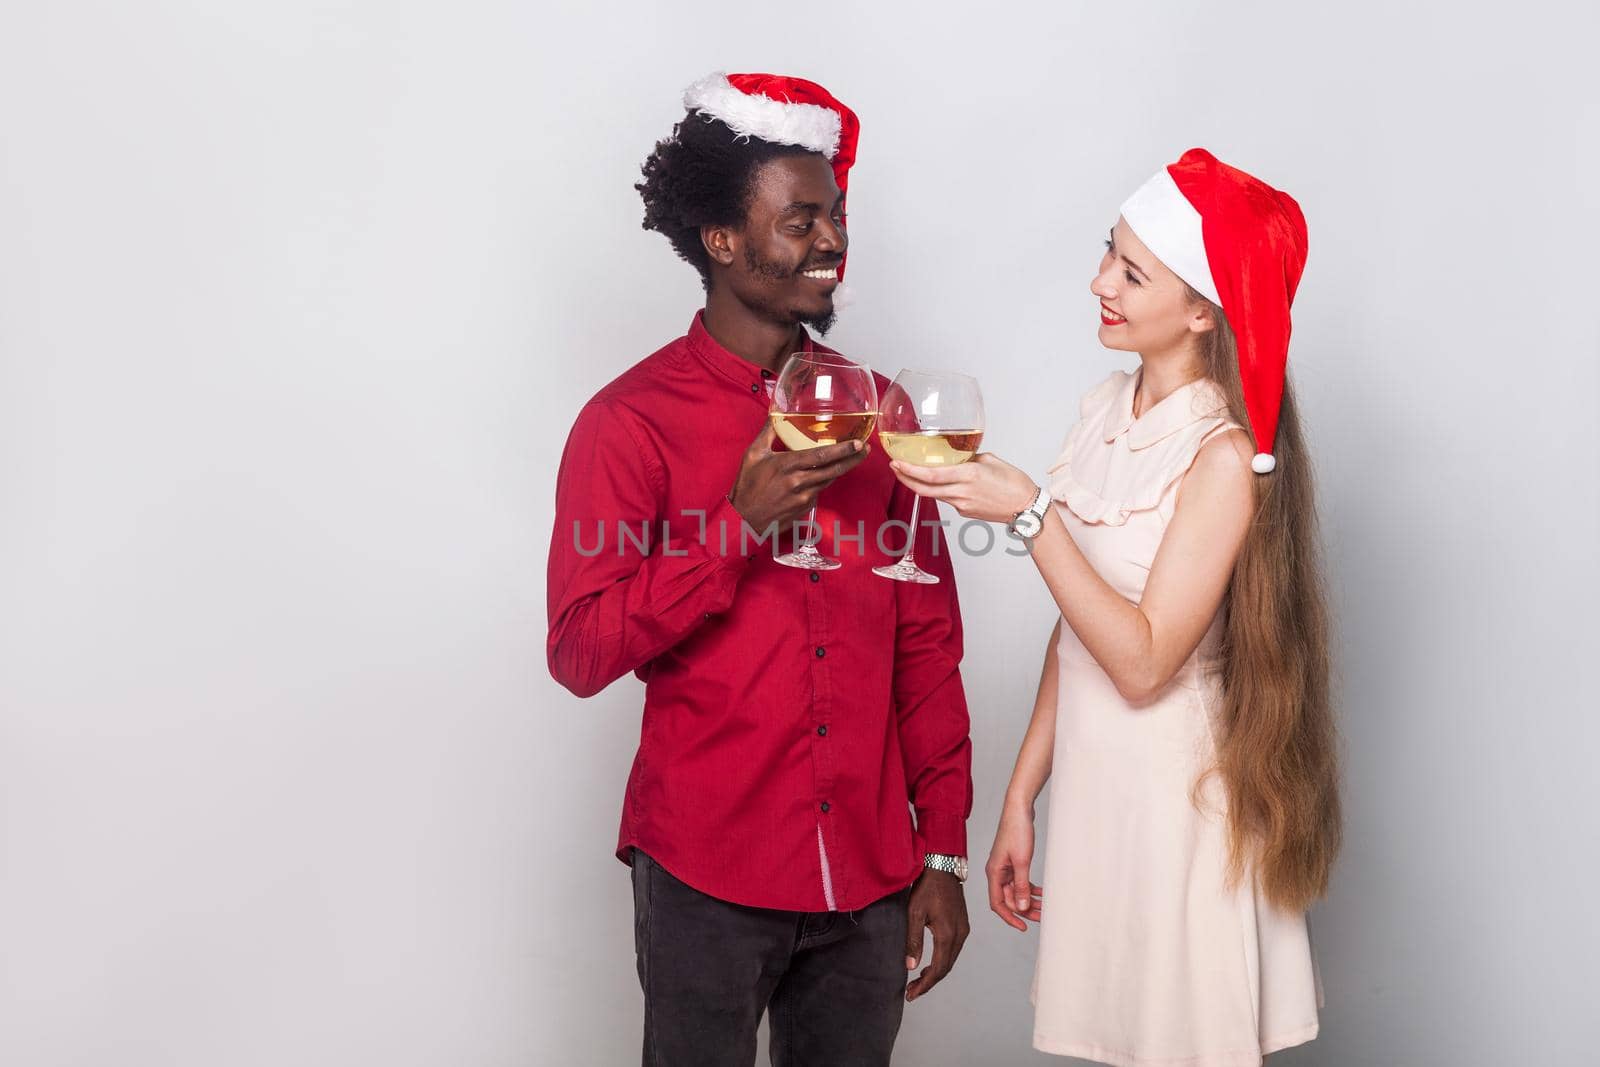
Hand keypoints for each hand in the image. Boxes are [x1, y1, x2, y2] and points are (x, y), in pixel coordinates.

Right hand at [729, 422, 868, 531]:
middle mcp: (800, 482)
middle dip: (852, 459)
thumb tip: (775, 412)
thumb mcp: (753, 455)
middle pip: (834, 470)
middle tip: (865, 449)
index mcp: (788, 466)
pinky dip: (822, 482)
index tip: (857, 443)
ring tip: (851, 458)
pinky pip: (818, 492)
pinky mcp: (805, 509)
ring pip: (828, 481)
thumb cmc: (746, 486)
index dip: (842, 450)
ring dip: (840, 470)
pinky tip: (822, 475)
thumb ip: (768, 432)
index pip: (822, 456)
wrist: (743, 520)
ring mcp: (804, 498)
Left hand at [888, 453, 1038, 524]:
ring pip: (933, 494)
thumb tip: (955, 456)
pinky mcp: (965, 512)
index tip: (897, 463)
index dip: (910, 471)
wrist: (1026, 507)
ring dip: (919, 484)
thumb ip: (969, 458)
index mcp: (969, 475)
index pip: (931, 475)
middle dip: (905, 478)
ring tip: (909, 472)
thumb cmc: (1014, 482)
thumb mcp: (991, 460)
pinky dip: (939, 490)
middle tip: (895, 467)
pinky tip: (939, 482)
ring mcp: (962, 505)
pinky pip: (947, 499)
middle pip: (924, 489)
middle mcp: (962, 492)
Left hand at [904, 867, 969, 1001]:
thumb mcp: (914, 912)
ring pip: (950, 960)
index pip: (938, 969)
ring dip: (935, 973)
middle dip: (929, 982)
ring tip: (918, 981)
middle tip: (912, 992)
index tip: (911, 994)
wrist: (942, 867)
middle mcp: (959, 935)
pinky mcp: (962, 925)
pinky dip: (942, 961)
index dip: (925, 985)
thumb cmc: (926, 887)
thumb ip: (913, 940)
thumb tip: (911, 966)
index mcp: (947, 934)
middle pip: (946, 968)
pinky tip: (930, 963)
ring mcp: (963, 930)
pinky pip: (953, 950)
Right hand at [986, 804, 1041, 931]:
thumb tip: (1023, 907)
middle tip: (1041, 917)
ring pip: (1016, 891)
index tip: (1023, 927)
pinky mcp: (1013, 862)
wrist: (1019, 809)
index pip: (997, 903)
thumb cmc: (1017, 831)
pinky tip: (1041, 892)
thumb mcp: (1022, 861)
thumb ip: (1022, 885)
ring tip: (1044, 907)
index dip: (1009, 917)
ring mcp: (1004, 867)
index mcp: (994, 873)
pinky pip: (1020, 881)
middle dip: (1024, 909)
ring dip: (1028, 899)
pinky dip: (1030, 888)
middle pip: (1008, 899)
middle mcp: (997, 872)